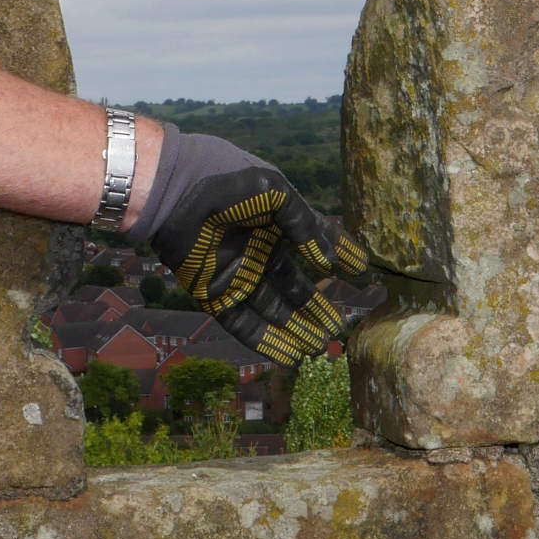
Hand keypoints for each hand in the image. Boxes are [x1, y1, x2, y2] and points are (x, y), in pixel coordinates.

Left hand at [128, 131, 369, 365]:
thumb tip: (327, 264)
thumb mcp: (276, 193)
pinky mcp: (215, 294)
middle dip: (316, 307)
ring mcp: (238, 275)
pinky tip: (291, 355)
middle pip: (295, 286)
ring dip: (298, 328)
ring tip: (321, 346)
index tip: (361, 272)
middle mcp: (260, 252)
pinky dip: (268, 341)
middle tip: (338, 328)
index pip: (315, 243)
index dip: (339, 256)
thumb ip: (305, 226)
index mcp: (276, 223)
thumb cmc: (228, 182)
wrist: (177, 191)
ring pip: (274, 309)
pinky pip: (245, 324)